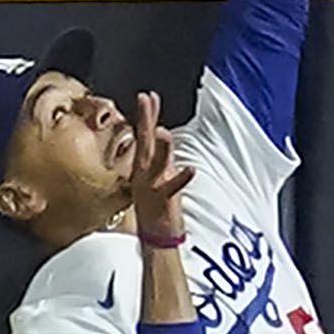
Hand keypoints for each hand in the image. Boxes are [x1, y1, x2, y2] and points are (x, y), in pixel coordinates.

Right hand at [126, 90, 194, 236]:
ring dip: (161, 148)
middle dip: (145, 120)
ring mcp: (151, 186)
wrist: (154, 237)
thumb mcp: (157, 174)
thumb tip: (160, 133)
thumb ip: (159, 154)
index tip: (147, 96)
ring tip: (164, 132)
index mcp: (142, 166)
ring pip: (156, 163)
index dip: (147, 115)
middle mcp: (144, 173)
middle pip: (145, 142)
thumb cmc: (156, 205)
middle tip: (145, 100)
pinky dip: (181, 178)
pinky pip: (173, 188)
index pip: (144, 135)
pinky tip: (190, 169)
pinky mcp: (163, 200)